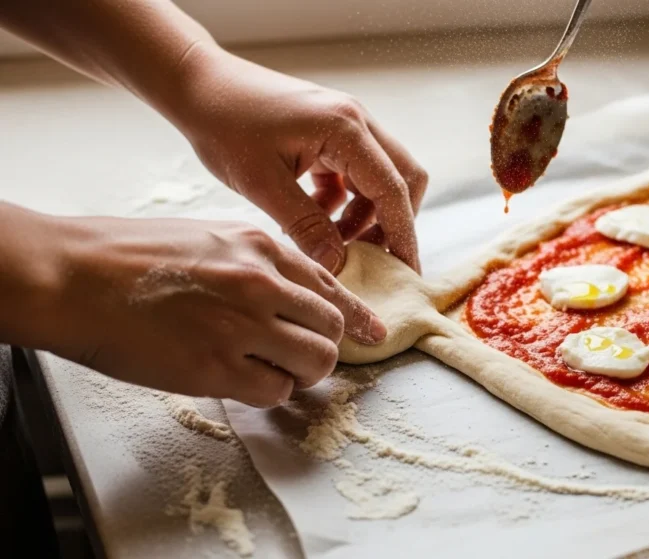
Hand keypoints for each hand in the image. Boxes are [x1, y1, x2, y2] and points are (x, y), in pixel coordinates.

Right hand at [41, 215, 384, 405]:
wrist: (74, 277)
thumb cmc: (129, 256)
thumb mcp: (208, 236)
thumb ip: (256, 262)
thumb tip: (288, 293)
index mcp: (259, 247)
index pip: (330, 284)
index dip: (355, 314)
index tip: (372, 331)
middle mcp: (261, 283)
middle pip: (332, 326)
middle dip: (325, 345)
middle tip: (301, 355)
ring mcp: (242, 326)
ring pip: (316, 361)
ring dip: (302, 372)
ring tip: (272, 371)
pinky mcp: (217, 368)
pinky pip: (276, 392)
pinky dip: (270, 392)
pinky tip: (243, 382)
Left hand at [170, 44, 427, 274]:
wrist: (197, 84)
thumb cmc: (223, 124)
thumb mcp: (261, 184)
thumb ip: (305, 225)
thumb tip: (337, 265)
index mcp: (345, 129)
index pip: (393, 190)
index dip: (403, 235)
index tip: (405, 273)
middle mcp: (356, 121)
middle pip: (403, 179)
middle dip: (394, 223)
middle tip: (375, 260)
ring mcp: (346, 124)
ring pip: (380, 178)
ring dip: (366, 215)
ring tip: (334, 243)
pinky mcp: (330, 132)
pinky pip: (355, 173)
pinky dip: (345, 201)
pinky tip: (314, 218)